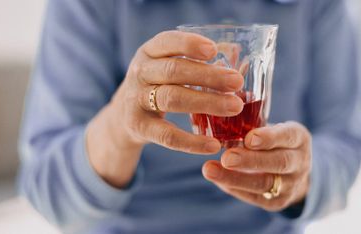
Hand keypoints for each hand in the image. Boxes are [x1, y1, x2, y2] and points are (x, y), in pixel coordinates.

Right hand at [86, 31, 243, 186]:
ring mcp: (136, 99)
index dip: (189, 45)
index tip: (213, 50)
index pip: (167, 42)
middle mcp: (140, 72)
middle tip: (237, 82)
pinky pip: (167, 135)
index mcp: (149, 52)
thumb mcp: (167, 68)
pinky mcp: (138, 126)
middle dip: (208, 76)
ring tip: (235, 107)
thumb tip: (234, 53)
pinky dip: (192, 142)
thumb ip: (195, 61)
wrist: (123, 116)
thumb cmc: (158, 85)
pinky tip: (214, 145)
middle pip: (174, 71)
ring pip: (172, 98)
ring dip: (206, 102)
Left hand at [202, 122, 311, 211]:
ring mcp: (290, 185)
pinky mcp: (276, 202)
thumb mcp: (272, 128)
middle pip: (278, 163)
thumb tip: (220, 107)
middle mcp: (300, 163)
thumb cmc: (272, 141)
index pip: (288, 136)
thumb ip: (253, 123)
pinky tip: (216, 178)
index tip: (249, 138)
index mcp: (299, 138)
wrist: (291, 173)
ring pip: (263, 184)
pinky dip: (232, 186)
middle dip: (250, 161)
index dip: (269, 138)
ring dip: (234, 178)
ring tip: (209, 170)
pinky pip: (253, 196)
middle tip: (227, 157)